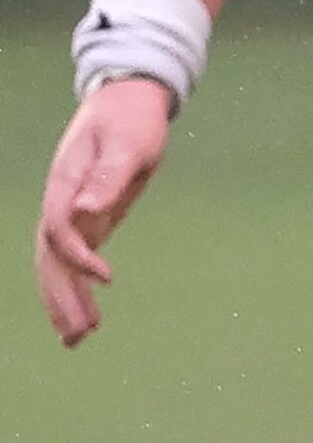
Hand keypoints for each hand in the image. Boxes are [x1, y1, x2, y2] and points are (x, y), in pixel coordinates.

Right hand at [35, 77, 174, 346]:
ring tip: (78, 340)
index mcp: (66, 183)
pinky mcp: (89, 221)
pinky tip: (88, 319)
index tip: (107, 278)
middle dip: (61, 295)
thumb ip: (108, 176)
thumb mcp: (128, 144)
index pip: (59, 227)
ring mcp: (73, 212)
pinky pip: (74, 262)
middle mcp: (61, 202)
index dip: (78, 255)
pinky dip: (78, 289)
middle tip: (78, 335)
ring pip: (57, 265)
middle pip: (51, 256)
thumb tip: (89, 209)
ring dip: (65, 301)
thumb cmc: (131, 120)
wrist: (128, 102)